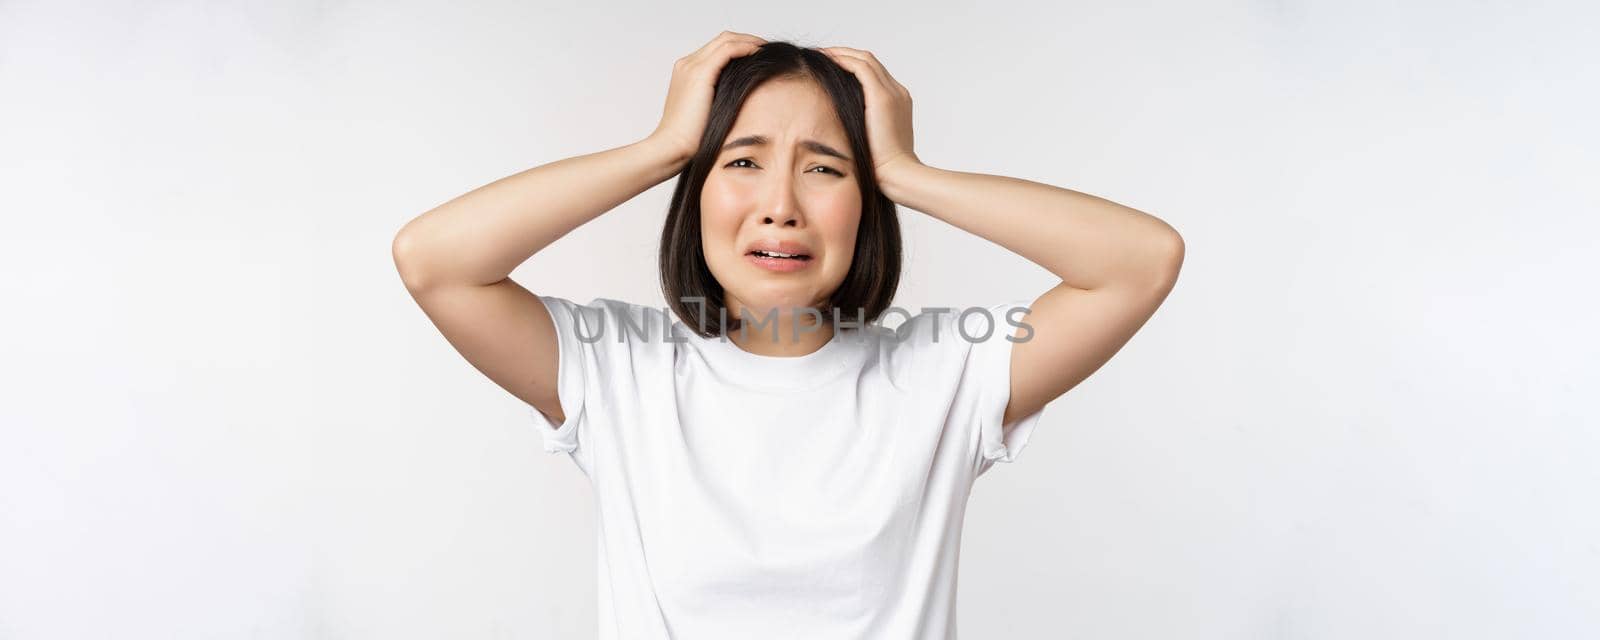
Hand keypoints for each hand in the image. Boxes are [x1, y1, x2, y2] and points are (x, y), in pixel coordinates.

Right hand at [649, 31, 765, 162]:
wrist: (671, 147)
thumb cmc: (689, 139)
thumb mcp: (706, 113)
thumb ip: (718, 100)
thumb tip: (742, 99)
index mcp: (686, 72)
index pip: (716, 49)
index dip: (739, 47)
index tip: (759, 56)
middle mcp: (687, 64)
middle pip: (722, 39)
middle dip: (747, 40)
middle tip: (766, 49)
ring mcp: (692, 66)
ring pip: (726, 40)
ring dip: (749, 41)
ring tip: (766, 50)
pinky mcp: (700, 73)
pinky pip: (728, 50)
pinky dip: (746, 48)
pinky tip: (760, 54)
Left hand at [819, 46, 921, 181]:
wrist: (897, 174)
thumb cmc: (882, 167)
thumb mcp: (871, 142)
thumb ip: (861, 127)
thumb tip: (839, 127)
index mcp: (897, 102)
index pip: (874, 74)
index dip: (852, 67)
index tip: (832, 68)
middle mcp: (897, 92)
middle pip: (870, 62)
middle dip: (845, 55)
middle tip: (823, 56)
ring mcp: (892, 92)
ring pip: (865, 59)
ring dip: (841, 53)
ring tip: (821, 55)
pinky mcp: (882, 96)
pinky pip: (860, 67)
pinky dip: (843, 60)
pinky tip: (826, 61)